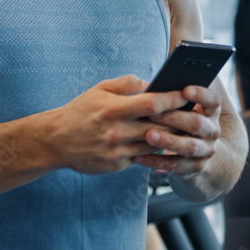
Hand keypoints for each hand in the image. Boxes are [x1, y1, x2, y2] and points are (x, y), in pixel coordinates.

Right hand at [47, 75, 186, 173]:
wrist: (55, 140)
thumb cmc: (81, 111)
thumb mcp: (100, 89)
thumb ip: (127, 83)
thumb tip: (152, 83)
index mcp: (114, 109)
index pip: (153, 103)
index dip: (174, 98)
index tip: (187, 94)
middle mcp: (117, 132)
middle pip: (159, 126)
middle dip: (178, 120)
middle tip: (193, 113)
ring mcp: (117, 151)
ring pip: (154, 145)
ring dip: (170, 137)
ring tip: (183, 128)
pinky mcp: (116, 166)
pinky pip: (143, 158)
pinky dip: (154, 150)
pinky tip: (163, 143)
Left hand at [132, 85, 221, 175]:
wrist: (201, 152)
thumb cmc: (185, 120)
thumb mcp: (189, 105)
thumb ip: (179, 92)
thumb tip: (164, 79)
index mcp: (211, 111)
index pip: (213, 100)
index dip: (201, 95)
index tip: (185, 90)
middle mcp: (212, 131)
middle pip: (197, 123)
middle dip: (175, 118)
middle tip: (153, 114)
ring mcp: (205, 150)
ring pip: (189, 146)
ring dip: (168, 141)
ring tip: (148, 135)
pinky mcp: (195, 167)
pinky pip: (176, 165)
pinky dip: (157, 161)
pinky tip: (139, 157)